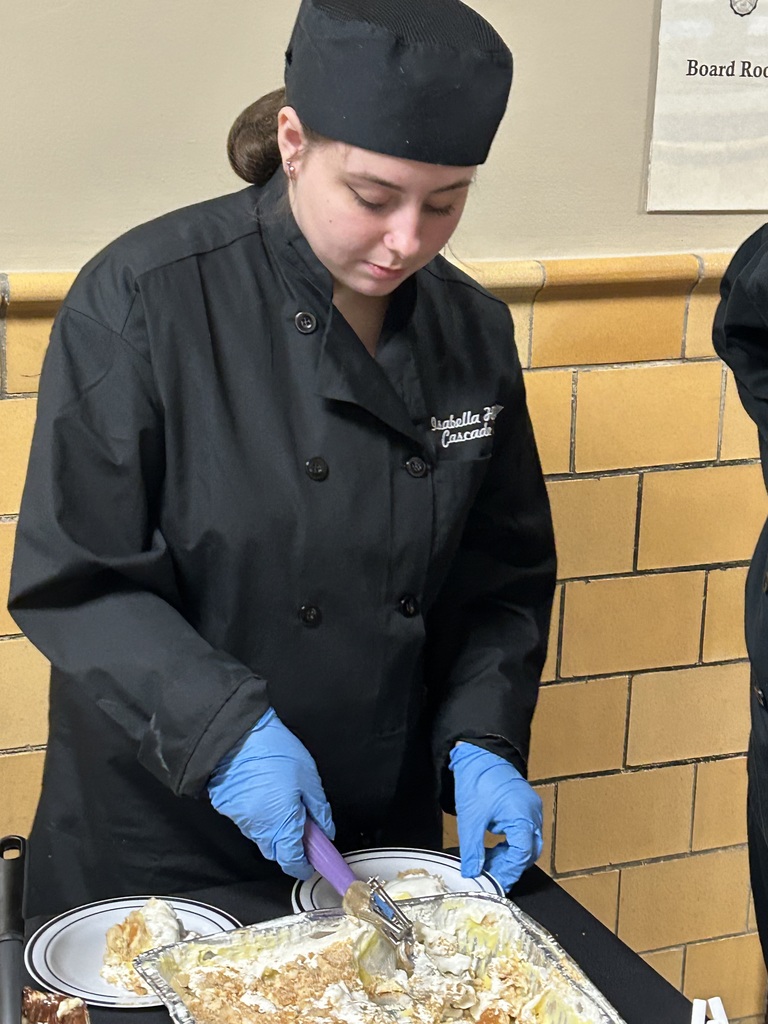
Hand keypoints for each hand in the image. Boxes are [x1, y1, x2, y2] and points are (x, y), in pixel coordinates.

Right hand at [207, 707, 333, 879]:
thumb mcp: (309, 777)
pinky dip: (260, 817)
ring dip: (275, 830)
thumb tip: (326, 828)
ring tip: (284, 803)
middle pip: (276, 852)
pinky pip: (249, 823)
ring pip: (262, 837)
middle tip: (303, 827)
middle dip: (290, 847)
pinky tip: (266, 797)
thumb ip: (319, 809)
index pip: (292, 860)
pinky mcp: (229, 810)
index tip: (314, 861)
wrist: (238, 736)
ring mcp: (242, 820)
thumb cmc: (273, 751)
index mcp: (282, 822)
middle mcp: (259, 827)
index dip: (304, 864)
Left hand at [449, 741, 542, 891]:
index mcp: (523, 815)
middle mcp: (533, 813)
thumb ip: (472, 849)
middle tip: (491, 877)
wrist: (479, 753)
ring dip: (510, 856)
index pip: (522, 854)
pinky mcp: (525, 806)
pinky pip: (524, 832)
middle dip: (510, 867)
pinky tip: (494, 849)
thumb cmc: (477, 779)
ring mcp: (531, 809)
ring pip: (528, 844)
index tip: (494, 882)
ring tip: (489, 864)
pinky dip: (510, 844)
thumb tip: (471, 872)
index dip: (508, 871)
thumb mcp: (471, 818)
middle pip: (529, 851)